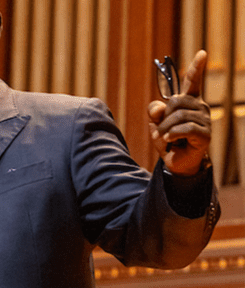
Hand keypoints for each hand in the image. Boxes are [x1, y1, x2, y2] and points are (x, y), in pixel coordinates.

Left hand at [147, 50, 211, 175]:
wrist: (176, 162)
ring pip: (178, 116)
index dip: (196, 68)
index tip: (202, 53)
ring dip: (165, 129)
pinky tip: (171, 141)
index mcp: (189, 101)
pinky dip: (172, 135)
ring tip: (165, 139)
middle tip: (161, 131)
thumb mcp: (156, 124)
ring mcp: (204, 120)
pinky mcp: (205, 134)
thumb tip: (159, 107)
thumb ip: (154, 112)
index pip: (193, 81)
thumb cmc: (168, 140)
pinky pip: (185, 128)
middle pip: (176, 101)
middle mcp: (200, 107)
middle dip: (163, 117)